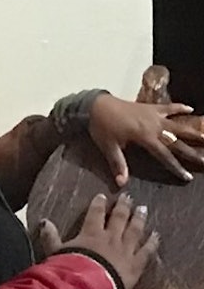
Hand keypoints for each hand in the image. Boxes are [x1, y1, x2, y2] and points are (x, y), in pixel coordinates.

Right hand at [41, 193, 158, 288]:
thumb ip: (50, 237)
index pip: (95, 214)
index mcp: (90, 233)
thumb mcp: (55, 251)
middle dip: (123, 206)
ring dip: (139, 219)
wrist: (89, 287)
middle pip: (118, 218)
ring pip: (134, 230)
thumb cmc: (70, 268)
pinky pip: (147, 251)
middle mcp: (110, 238)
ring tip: (143, 209)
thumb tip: (43, 222)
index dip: (98, 204)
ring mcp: (125, 250)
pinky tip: (156, 235)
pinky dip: (152, 242)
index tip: (102, 196)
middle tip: (128, 197)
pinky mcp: (136, 264)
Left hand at [88, 94, 203, 185]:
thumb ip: (118, 164)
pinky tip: (191, 108)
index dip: (176, 166)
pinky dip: (180, 107)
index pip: (164, 155)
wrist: (96, 105)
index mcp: (145, 137)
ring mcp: (154, 115)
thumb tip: (122, 183)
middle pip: (177, 140)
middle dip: (192, 151)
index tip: (187, 176)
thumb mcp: (108, 147)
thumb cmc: (101, 127)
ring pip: (178, 124)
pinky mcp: (150, 107)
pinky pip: (169, 107)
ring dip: (193, 130)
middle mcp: (154, 126)